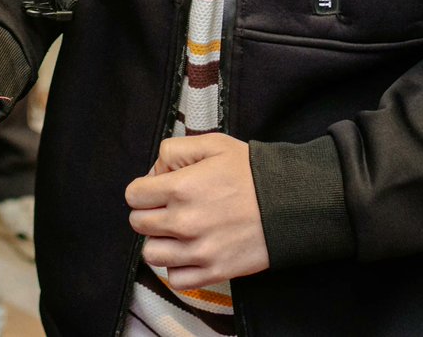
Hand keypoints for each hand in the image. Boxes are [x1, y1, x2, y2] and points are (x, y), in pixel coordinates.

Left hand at [125, 133, 268, 288]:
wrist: (290, 203)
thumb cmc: (251, 172)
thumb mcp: (213, 144)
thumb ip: (175, 150)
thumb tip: (155, 172)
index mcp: (180, 188)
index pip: (133, 195)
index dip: (144, 189)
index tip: (158, 190)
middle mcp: (184, 222)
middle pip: (138, 223)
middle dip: (149, 213)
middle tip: (170, 208)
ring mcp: (198, 250)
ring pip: (151, 254)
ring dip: (160, 242)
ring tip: (178, 232)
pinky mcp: (214, 271)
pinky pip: (176, 279)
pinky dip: (178, 268)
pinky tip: (190, 252)